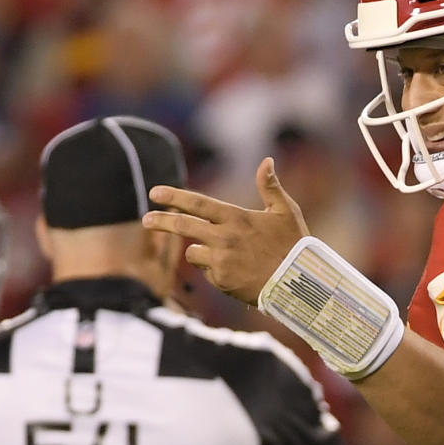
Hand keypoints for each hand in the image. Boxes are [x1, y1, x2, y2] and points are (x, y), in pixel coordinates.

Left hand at [143, 157, 309, 305]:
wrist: (298, 284)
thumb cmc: (294, 245)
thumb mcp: (286, 212)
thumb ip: (271, 187)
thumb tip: (267, 160)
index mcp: (237, 217)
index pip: (198, 203)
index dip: (173, 197)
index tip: (154, 193)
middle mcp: (225, 238)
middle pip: (183, 226)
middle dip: (161, 221)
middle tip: (145, 219)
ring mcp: (221, 261)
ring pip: (193, 252)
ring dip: (200, 251)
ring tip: (225, 256)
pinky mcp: (221, 281)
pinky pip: (207, 272)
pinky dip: (215, 271)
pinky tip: (236, 272)